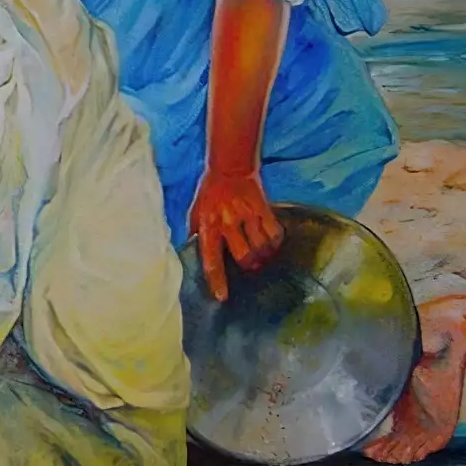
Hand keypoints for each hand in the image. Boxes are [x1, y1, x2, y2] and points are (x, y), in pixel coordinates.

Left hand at [190, 170, 283, 300]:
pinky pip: (275, 234)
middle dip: (248, 266)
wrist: (230, 167)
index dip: (217, 280)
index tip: (222, 297)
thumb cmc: (210, 193)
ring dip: (263, 256)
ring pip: (262, 248)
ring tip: (261, 254)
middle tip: (250, 265)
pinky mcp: (264, 209)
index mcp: (208, 225)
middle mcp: (228, 223)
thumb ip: (195, 232)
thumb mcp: (196, 211)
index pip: (211, 259)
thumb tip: (190, 252)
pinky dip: (275, 243)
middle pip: (244, 256)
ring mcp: (247, 216)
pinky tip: (270, 242)